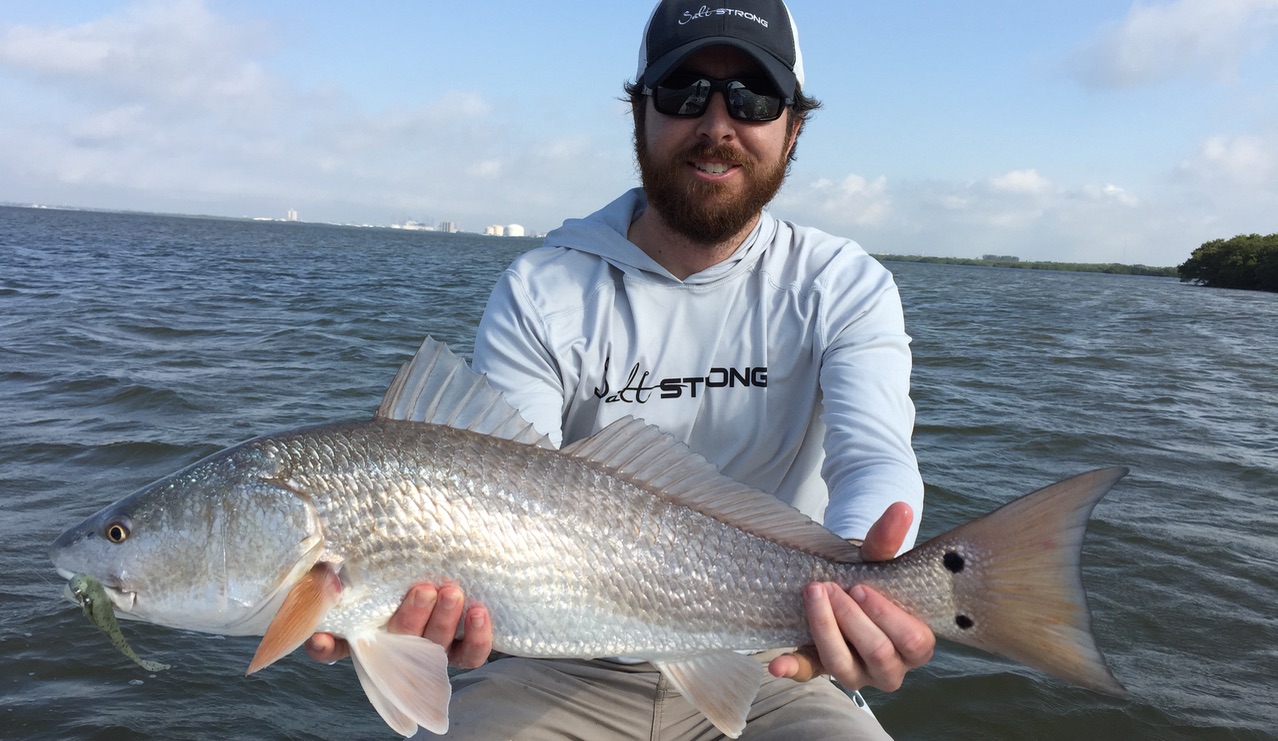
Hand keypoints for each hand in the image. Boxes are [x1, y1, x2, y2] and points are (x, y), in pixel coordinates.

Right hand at [303, 582, 492, 668]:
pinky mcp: (460, 650)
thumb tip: (325, 567)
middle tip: (422, 589)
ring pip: (435, 645)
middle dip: (411, 615)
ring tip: (452, 593)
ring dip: (444, 620)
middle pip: (398, 640)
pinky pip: (470, 655)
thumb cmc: (402, 564)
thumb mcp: (373, 560)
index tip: (321, 638)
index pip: (334, 644)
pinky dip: (477, 638)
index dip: (325, 646)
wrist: (449, 568)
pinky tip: (479, 612)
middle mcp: (395, 644)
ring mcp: (428, 649)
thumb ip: (347, 565)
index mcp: (364, 628)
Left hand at [767, 502, 934, 690]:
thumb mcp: (878, 560)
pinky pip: (810, 674)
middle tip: (830, 588)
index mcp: (916, 643)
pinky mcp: (823, 669)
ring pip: (844, 667)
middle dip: (852, 620)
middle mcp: (890, 667)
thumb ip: (888, 539)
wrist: (845, 584)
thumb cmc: (872, 578)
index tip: (861, 587)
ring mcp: (856, 673)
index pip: (913, 641)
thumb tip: (901, 508)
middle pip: (878, 655)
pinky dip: (794, 669)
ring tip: (812, 595)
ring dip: (825, 630)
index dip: (887, 616)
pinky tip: (777, 663)